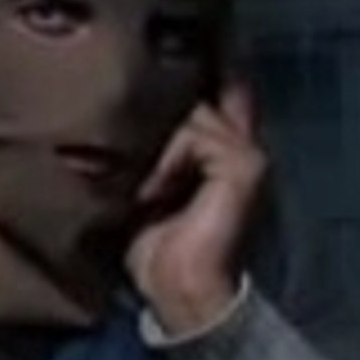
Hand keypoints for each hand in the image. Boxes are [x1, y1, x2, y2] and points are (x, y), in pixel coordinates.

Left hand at [125, 75, 269, 337]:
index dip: (187, 76)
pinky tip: (153, 195)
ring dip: (152, 149)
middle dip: (150, 113)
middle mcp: (242, 143)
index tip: (144, 70)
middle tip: (120, 148)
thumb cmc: (151, 243)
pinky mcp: (245, 166)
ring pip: (189, 111)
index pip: (213, 87)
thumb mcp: (140, 183)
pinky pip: (195, 135)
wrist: (177, 289)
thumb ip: (145, 145)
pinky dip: (164, 163)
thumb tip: (111, 105)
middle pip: (191, 93)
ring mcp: (248, 153)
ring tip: (140, 190)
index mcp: (221, 148)